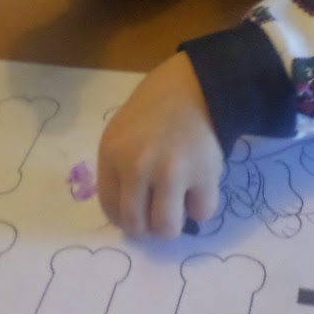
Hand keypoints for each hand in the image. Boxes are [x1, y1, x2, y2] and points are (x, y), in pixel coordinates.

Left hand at [97, 52, 222, 238]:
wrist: (195, 85)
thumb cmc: (155, 109)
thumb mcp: (121, 132)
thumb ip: (119, 170)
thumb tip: (128, 217)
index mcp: (111, 153)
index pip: (110, 208)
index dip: (125, 218)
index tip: (137, 214)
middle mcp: (136, 165)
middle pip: (136, 225)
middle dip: (148, 227)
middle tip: (158, 215)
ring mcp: (171, 171)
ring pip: (167, 229)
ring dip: (173, 224)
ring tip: (178, 204)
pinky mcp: (203, 174)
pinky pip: (201, 213)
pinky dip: (200, 206)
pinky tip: (198, 186)